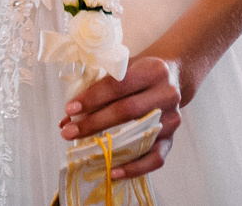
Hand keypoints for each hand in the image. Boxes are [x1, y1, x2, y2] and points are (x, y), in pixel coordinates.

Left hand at [60, 56, 182, 179]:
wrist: (173, 76)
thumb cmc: (139, 73)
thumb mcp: (122, 70)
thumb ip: (96, 90)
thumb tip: (67, 119)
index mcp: (153, 70)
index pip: (118, 84)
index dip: (93, 97)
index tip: (70, 109)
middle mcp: (166, 94)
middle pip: (128, 110)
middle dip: (94, 123)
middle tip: (69, 132)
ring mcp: (172, 118)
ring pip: (140, 135)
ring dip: (110, 147)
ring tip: (85, 153)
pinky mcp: (173, 139)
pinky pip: (155, 158)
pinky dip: (134, 167)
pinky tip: (114, 171)